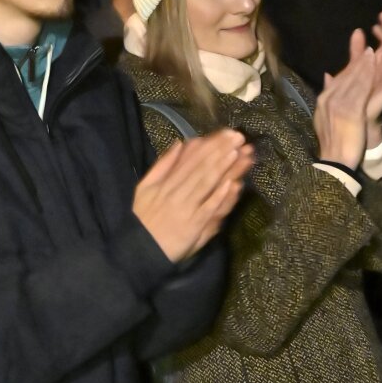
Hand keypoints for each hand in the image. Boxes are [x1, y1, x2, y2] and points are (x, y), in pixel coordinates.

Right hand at [133, 129, 253, 262]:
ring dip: (225, 168)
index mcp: (166, 182)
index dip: (211, 145)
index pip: (191, 159)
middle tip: (239, 138)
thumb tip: (180, 143)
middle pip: (202, 168)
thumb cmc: (145, 218)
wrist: (141, 249)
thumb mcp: (145, 187)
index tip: (227, 133)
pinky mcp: (194, 225)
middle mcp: (177, 192)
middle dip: (221, 151)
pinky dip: (220, 196)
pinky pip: (209, 208)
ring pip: (208, 184)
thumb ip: (162, 165)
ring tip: (240, 153)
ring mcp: (187, 209)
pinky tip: (233, 184)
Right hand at [313, 36, 376, 170]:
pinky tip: (374, 66)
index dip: (351, 65)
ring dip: (363, 64)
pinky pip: (360, 88)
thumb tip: (328, 77)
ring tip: (372, 52)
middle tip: (367, 47)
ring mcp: (338, 104)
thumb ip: (330, 94)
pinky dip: (367, 75)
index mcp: (324, 99)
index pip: (339, 78)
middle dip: (358, 60)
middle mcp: (328, 99)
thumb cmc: (334, 142)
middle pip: (346, 75)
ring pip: (353, 79)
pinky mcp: (349, 111)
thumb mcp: (327, 116)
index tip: (360, 52)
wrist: (334, 162)